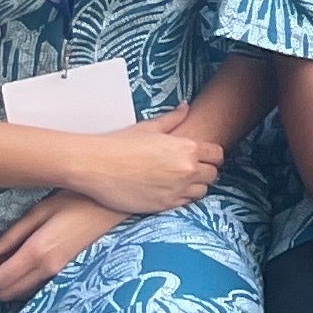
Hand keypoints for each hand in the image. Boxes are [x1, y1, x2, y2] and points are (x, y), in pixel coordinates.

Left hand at [0, 190, 123, 304]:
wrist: (115, 206)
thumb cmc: (77, 200)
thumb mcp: (41, 210)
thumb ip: (13, 234)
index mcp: (38, 252)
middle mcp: (48, 269)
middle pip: (8, 293)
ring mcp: (60, 274)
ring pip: (23, 294)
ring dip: (8, 284)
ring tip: (6, 262)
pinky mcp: (69, 273)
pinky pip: (38, 288)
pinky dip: (24, 282)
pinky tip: (25, 264)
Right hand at [52, 121, 219, 218]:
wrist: (95, 166)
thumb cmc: (119, 145)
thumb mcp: (149, 128)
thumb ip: (172, 119)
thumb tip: (185, 107)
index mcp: (187, 148)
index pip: (217, 155)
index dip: (212, 156)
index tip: (204, 157)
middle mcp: (187, 170)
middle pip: (212, 174)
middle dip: (204, 171)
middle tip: (190, 169)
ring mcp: (176, 190)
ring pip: (201, 191)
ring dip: (194, 186)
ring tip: (178, 181)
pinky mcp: (164, 206)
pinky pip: (185, 203)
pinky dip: (180, 198)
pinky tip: (168, 190)